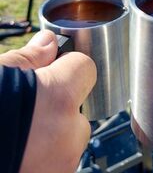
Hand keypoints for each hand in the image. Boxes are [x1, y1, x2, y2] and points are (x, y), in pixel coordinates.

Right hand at [0, 30, 96, 172]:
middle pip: (78, 109)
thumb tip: (48, 43)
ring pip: (67, 140)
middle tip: (26, 109)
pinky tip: (14, 153)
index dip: (68, 65)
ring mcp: (58, 167)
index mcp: (59, 98)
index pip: (86, 68)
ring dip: (50, 136)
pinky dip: (40, 157)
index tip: (52, 69)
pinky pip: (53, 163)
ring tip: (16, 135)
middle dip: (59, 105)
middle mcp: (67, 136)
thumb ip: (28, 58)